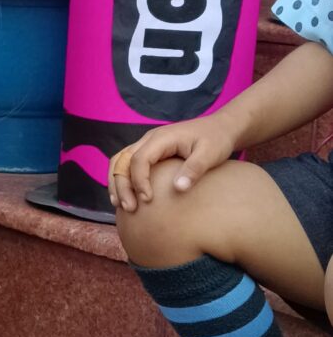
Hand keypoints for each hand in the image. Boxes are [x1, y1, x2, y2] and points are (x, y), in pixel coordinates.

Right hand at [108, 114, 238, 212]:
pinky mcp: (148, 152)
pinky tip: (125, 197)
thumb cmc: (216, 140)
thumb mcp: (211, 153)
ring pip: (119, 162)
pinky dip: (121, 180)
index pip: (139, 159)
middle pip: (122, 161)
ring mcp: (146, 144)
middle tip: (129, 208)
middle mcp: (148, 139)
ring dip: (116, 183)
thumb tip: (178, 189)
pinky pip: (126, 164)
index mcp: (161, 138)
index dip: (139, 180)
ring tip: (120, 205)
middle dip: (121, 185)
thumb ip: (194, 169)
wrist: (220, 128)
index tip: (147, 200)